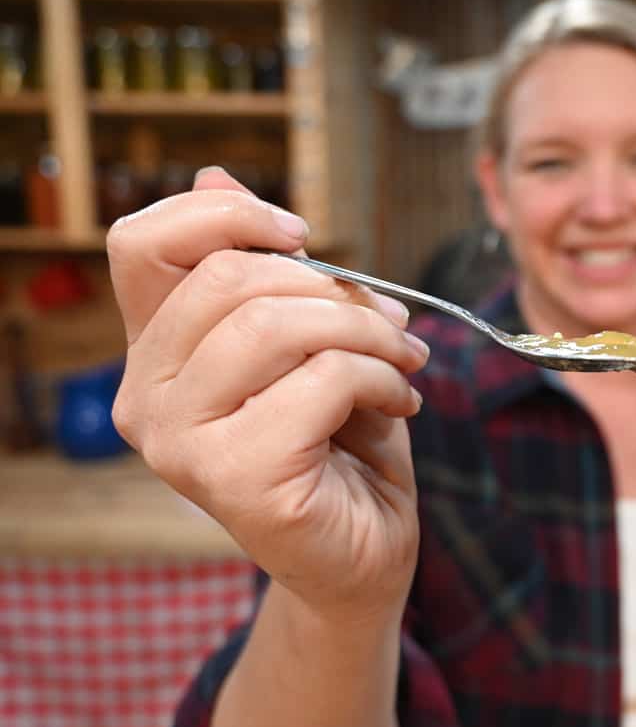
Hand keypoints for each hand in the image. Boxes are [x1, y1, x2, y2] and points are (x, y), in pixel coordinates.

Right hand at [108, 166, 426, 625]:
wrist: (363, 549)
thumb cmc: (340, 442)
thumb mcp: (312, 341)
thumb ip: (268, 272)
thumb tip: (214, 176)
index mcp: (158, 353)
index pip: (142, 244)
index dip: (226, 215)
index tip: (304, 233)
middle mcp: (146, 398)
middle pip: (229, 277)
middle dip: (335, 289)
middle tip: (391, 323)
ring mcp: (180, 444)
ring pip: (275, 324)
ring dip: (366, 332)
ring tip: (403, 361)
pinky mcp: (232, 479)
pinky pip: (321, 381)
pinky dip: (381, 379)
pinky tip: (401, 402)